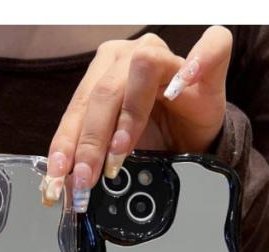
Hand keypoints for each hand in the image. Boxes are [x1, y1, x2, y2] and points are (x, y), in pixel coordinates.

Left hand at [41, 26, 232, 210]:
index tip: (59, 176)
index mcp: (99, 75)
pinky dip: (198, 62)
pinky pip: (209, 47)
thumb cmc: (150, 140)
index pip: (77, 108)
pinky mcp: (205, 60)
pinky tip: (182, 86)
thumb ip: (88, 160)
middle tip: (87, 178)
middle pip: (103, 94)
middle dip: (91, 142)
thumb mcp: (111, 151)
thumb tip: (65, 187)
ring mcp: (165, 53)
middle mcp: (126, 58)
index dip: (66, 144)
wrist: (189, 139)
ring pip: (141, 69)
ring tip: (120, 153)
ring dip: (129, 116)